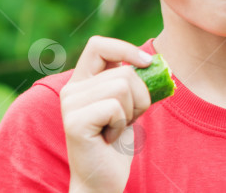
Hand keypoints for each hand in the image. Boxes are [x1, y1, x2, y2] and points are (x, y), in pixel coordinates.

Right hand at [60, 35, 153, 192]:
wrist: (103, 180)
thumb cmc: (117, 142)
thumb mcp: (128, 104)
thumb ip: (132, 81)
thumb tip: (156, 62)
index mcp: (82, 81)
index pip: (99, 45)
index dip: (125, 49)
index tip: (146, 63)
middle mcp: (71, 89)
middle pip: (124, 72)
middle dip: (139, 97)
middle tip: (125, 120)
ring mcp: (70, 104)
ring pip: (123, 86)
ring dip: (131, 111)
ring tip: (116, 129)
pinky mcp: (74, 121)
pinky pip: (116, 107)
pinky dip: (122, 124)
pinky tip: (109, 138)